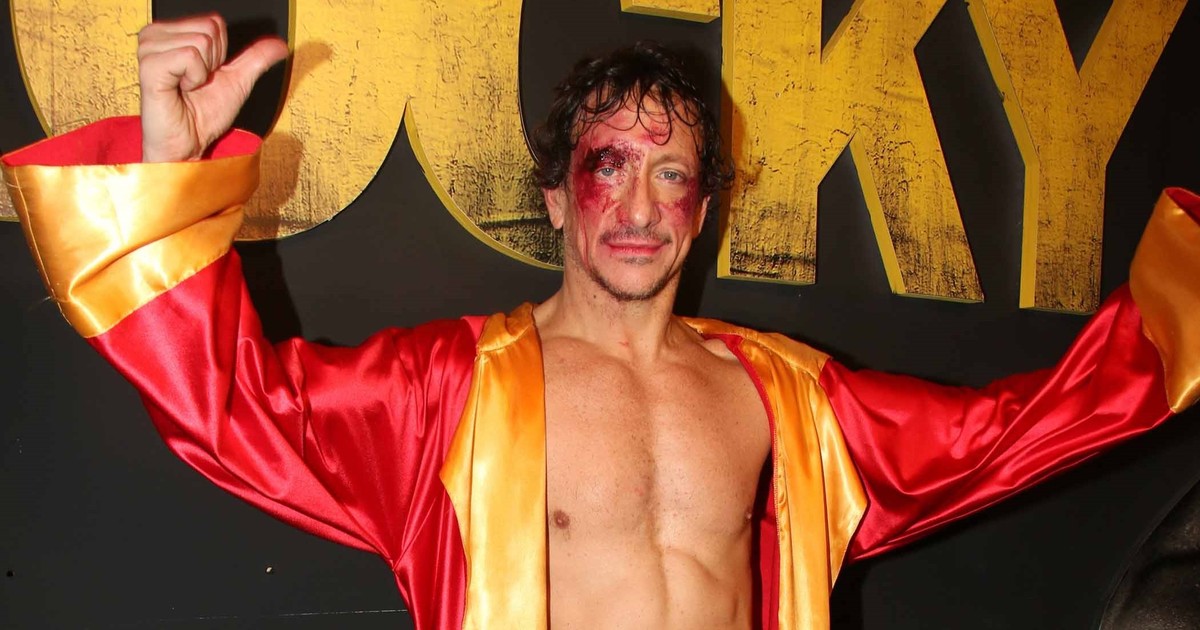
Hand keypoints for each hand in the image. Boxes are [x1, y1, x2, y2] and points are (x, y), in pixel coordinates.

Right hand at [137, 14, 288, 161]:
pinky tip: (179, 90)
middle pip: (209, 28)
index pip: (214, 22)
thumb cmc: (201, 116)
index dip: (220, 53)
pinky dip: (194, 77)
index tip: (204, 76)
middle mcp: (155, 36)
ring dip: (202, 72)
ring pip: (201, 41)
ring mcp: (149, 48)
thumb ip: (256, 58)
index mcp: (170, 34)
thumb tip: (279, 45)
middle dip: (212, 62)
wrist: (186, 145)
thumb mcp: (237, 81)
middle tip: (195, 84)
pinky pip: (190, 56)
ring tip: (186, 88)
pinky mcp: (149, 65)